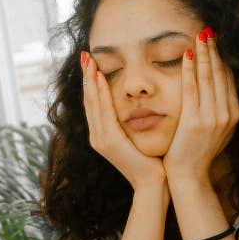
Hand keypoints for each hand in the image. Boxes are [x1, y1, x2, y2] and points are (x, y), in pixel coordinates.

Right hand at [81, 51, 166, 191]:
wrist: (153, 184)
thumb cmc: (152, 162)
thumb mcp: (138, 138)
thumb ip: (132, 122)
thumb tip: (138, 104)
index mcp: (102, 135)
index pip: (94, 103)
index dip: (91, 83)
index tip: (91, 63)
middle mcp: (97, 136)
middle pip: (88, 100)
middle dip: (86, 76)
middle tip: (85, 55)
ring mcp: (100, 139)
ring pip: (92, 103)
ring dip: (91, 80)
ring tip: (89, 61)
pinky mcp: (109, 141)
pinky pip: (103, 112)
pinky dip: (100, 94)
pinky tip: (100, 79)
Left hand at [163, 30, 238, 186]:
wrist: (189, 176)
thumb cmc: (197, 153)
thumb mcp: (217, 130)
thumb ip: (220, 110)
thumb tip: (219, 89)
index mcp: (234, 114)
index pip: (229, 78)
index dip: (222, 58)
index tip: (216, 41)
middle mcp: (227, 114)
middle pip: (221, 74)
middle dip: (214, 50)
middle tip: (209, 30)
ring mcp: (212, 117)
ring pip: (208, 77)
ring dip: (204, 54)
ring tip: (200, 35)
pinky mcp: (195, 120)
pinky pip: (192, 88)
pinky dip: (190, 69)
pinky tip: (186, 55)